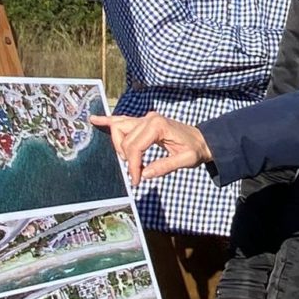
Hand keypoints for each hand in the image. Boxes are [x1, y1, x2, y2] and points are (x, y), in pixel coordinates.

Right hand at [90, 112, 211, 185]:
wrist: (202, 140)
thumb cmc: (195, 149)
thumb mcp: (186, 160)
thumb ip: (166, 166)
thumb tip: (145, 174)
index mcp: (158, 126)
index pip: (135, 146)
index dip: (133, 165)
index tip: (136, 180)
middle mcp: (149, 118)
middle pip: (124, 138)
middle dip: (126, 158)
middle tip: (135, 173)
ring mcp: (145, 118)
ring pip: (119, 128)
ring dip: (118, 145)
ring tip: (126, 160)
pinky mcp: (143, 122)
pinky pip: (123, 120)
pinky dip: (109, 121)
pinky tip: (96, 120)